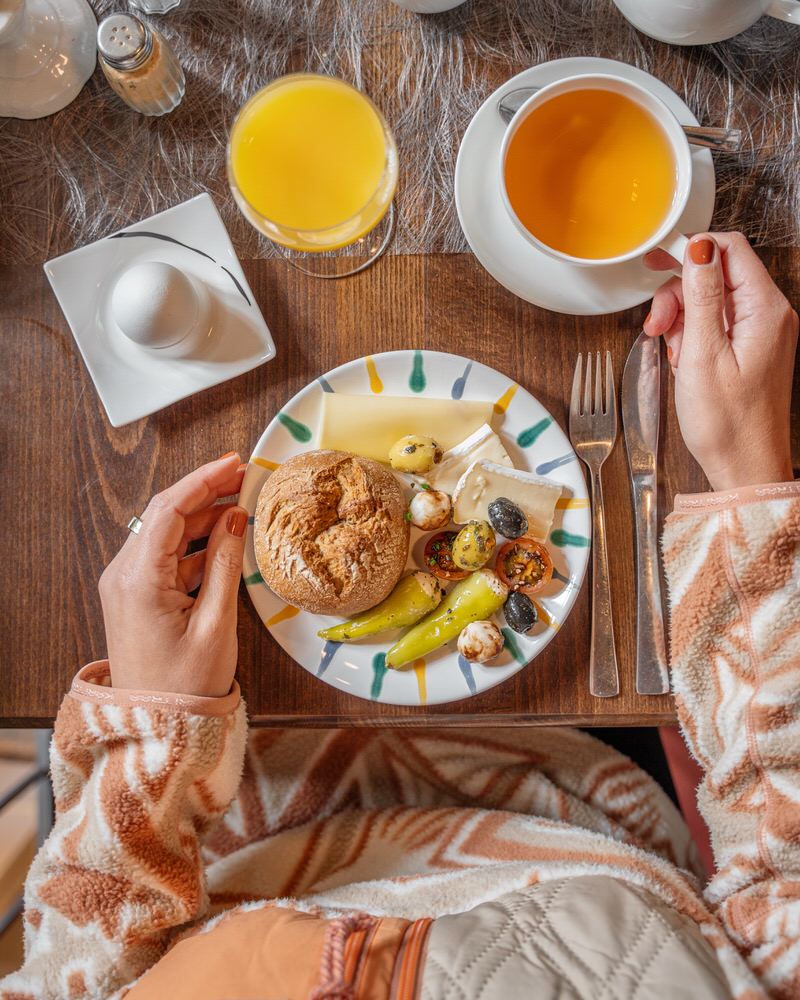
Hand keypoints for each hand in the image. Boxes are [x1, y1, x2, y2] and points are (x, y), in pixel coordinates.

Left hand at [99, 453, 247, 697]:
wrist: (158, 726)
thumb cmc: (187, 685)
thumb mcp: (216, 622)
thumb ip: (225, 564)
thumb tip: (235, 518)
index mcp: (138, 579)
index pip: (169, 509)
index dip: (203, 480)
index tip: (234, 463)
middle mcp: (124, 575)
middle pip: (165, 515)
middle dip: (205, 492)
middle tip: (244, 477)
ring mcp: (128, 585)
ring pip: (167, 534)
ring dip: (203, 517)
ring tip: (241, 504)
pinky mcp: (137, 596)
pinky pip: (168, 557)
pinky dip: (197, 544)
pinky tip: (225, 540)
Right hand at [644, 232, 797, 491]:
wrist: (745, 468)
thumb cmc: (727, 424)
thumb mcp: (703, 354)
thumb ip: (701, 296)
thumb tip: (698, 248)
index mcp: (765, 310)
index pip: (730, 249)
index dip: (691, 249)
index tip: (656, 260)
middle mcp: (769, 314)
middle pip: (718, 273)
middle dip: (680, 290)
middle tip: (655, 321)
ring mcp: (760, 332)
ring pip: (712, 298)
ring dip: (681, 315)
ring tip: (665, 346)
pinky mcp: (750, 348)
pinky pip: (716, 323)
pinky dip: (692, 333)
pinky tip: (681, 357)